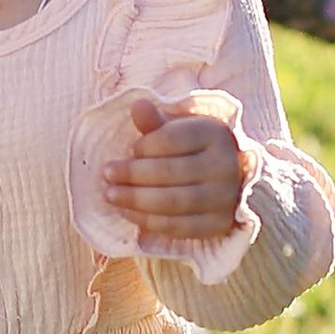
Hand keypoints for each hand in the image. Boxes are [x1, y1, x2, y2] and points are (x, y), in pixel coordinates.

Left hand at [103, 95, 249, 245]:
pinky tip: (127, 212)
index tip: (131, 149)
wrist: (228, 182)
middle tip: (106, 174)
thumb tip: (138, 106)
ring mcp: (224, 198)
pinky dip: (149, 221)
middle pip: (171, 172)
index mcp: (214, 135)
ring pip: (173, 202)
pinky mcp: (218, 225)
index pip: (173, 139)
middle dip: (132, 174)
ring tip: (110, 194)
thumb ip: (156, 122)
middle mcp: (225, 166)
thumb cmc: (193, 150)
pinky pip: (178, 226)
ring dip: (135, 200)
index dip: (146, 145)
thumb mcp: (177, 129)